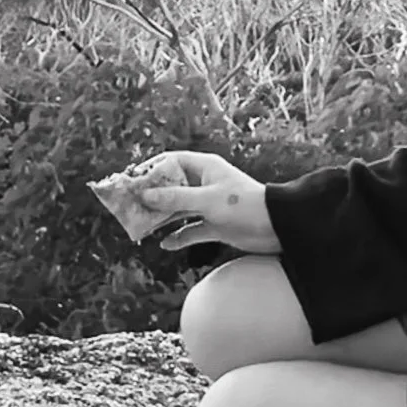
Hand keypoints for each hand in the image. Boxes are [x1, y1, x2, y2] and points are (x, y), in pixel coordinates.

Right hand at [137, 150, 281, 255]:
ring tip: (140, 226)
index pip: (172, 162)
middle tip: (128, 205)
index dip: (151, 169)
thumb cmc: (245, 205)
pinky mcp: (216, 225)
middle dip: (151, 196)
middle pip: (171, 187)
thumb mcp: (207, 200)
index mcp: (206, 168)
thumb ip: (175, 198)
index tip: (131, 180)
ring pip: (179, 210)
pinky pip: (191, 230)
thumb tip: (144, 194)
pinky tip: (165, 244)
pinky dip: (179, 237)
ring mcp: (210, 206)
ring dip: (161, 218)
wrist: (277, 228)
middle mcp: (205, 185)